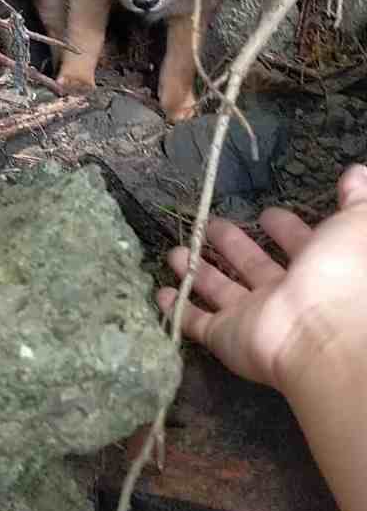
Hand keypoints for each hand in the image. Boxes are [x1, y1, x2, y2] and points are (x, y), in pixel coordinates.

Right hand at [157, 164, 366, 397]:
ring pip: (220, 290)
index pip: (298, 245)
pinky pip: (197, 323)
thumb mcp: (358, 224)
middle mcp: (285, 293)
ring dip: (199, 271)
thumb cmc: (342, 273)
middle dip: (232, 243)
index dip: (284, 228)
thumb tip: (355, 173)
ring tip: (177, 251)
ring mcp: (253, 317)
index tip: (267, 213)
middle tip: (212, 224)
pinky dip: (179, 311)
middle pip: (253, 265)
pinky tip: (163, 294)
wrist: (322, 332)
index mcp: (317, 268)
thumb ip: (358, 199)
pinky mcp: (226, 336)